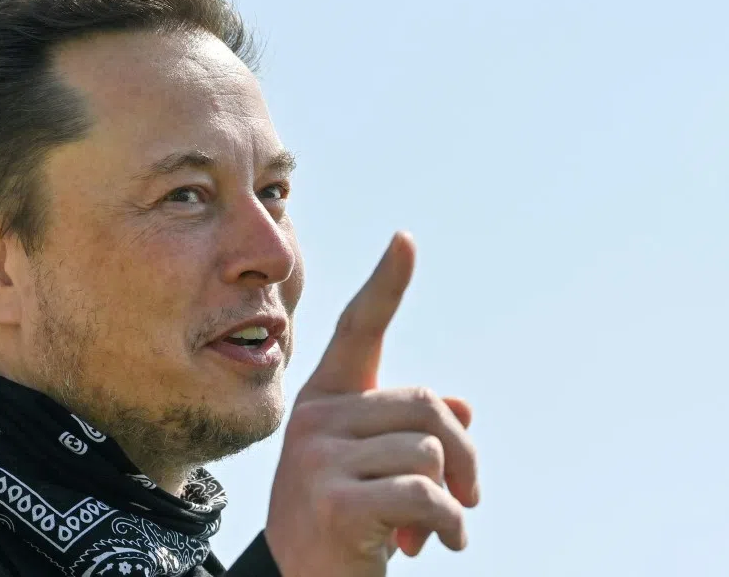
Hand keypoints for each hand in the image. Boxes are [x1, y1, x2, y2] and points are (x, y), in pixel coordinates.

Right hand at [264, 232, 479, 576]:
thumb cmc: (348, 518)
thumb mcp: (379, 468)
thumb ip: (416, 431)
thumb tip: (464, 407)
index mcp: (325, 399)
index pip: (356, 331)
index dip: (385, 285)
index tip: (406, 240)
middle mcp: (315, 418)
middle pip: (426, 404)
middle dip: (464, 454)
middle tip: (469, 495)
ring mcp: (318, 457)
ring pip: (429, 449)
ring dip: (455, 497)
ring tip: (439, 527)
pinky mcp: (333, 500)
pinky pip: (425, 494)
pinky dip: (449, 524)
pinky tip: (435, 544)